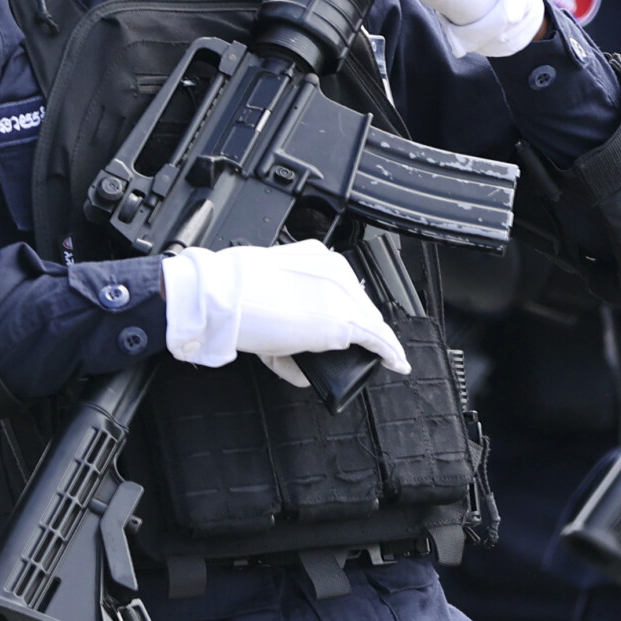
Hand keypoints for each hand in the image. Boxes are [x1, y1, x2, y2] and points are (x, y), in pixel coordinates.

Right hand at [162, 241, 407, 387]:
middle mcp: (335, 272)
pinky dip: (390, 352)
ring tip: (383, 358)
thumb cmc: (233, 290)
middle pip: (359, 305)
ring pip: (368, 323)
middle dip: (360, 327)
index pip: (343, 287)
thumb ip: (286, 308)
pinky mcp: (344, 323)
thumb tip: (294, 341)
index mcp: (317, 257)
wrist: (223, 296)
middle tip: (356, 349)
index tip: (347, 322)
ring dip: (374, 341)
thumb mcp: (268, 288)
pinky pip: (378, 339)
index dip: (348, 309)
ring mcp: (342, 297)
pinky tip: (397, 363)